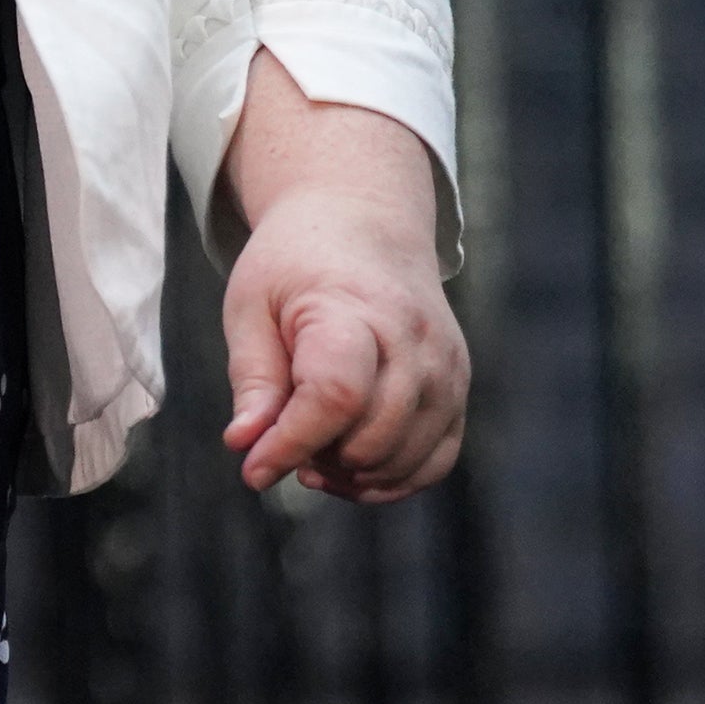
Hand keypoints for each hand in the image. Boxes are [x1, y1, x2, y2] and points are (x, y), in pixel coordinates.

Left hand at [215, 51, 466, 501]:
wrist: (364, 224)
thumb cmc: (295, 267)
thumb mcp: (250, 306)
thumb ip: (252, 379)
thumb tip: (245, 446)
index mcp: (351, 309)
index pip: (335, 395)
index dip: (293, 442)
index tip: (253, 469)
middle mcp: (413, 339)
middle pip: (373, 437)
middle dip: (318, 459)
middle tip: (280, 441)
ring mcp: (445, 365)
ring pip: (406, 459)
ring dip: (353, 477)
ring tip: (312, 449)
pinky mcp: (459, 384)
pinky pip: (437, 460)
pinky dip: (393, 479)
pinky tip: (351, 466)